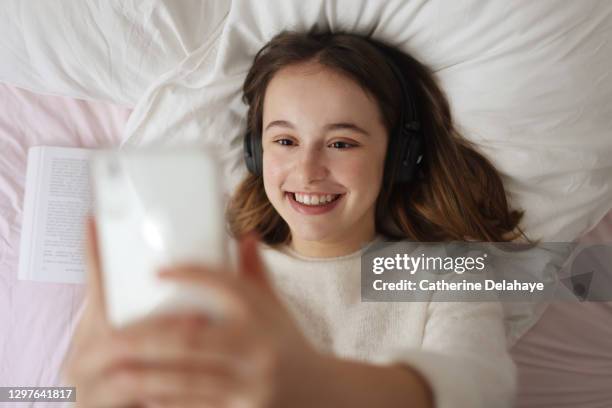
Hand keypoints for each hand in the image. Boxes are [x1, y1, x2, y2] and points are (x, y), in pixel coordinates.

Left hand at [61, 216, 326, 407]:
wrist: (319, 393)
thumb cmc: (288, 344)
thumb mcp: (276, 307)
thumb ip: (256, 273)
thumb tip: (245, 236)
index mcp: (264, 315)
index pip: (226, 284)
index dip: (190, 275)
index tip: (157, 272)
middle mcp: (257, 348)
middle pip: (191, 338)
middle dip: (145, 336)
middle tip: (111, 333)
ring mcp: (250, 385)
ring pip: (184, 378)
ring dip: (145, 372)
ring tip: (115, 365)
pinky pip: (193, 407)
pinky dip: (163, 400)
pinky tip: (140, 392)